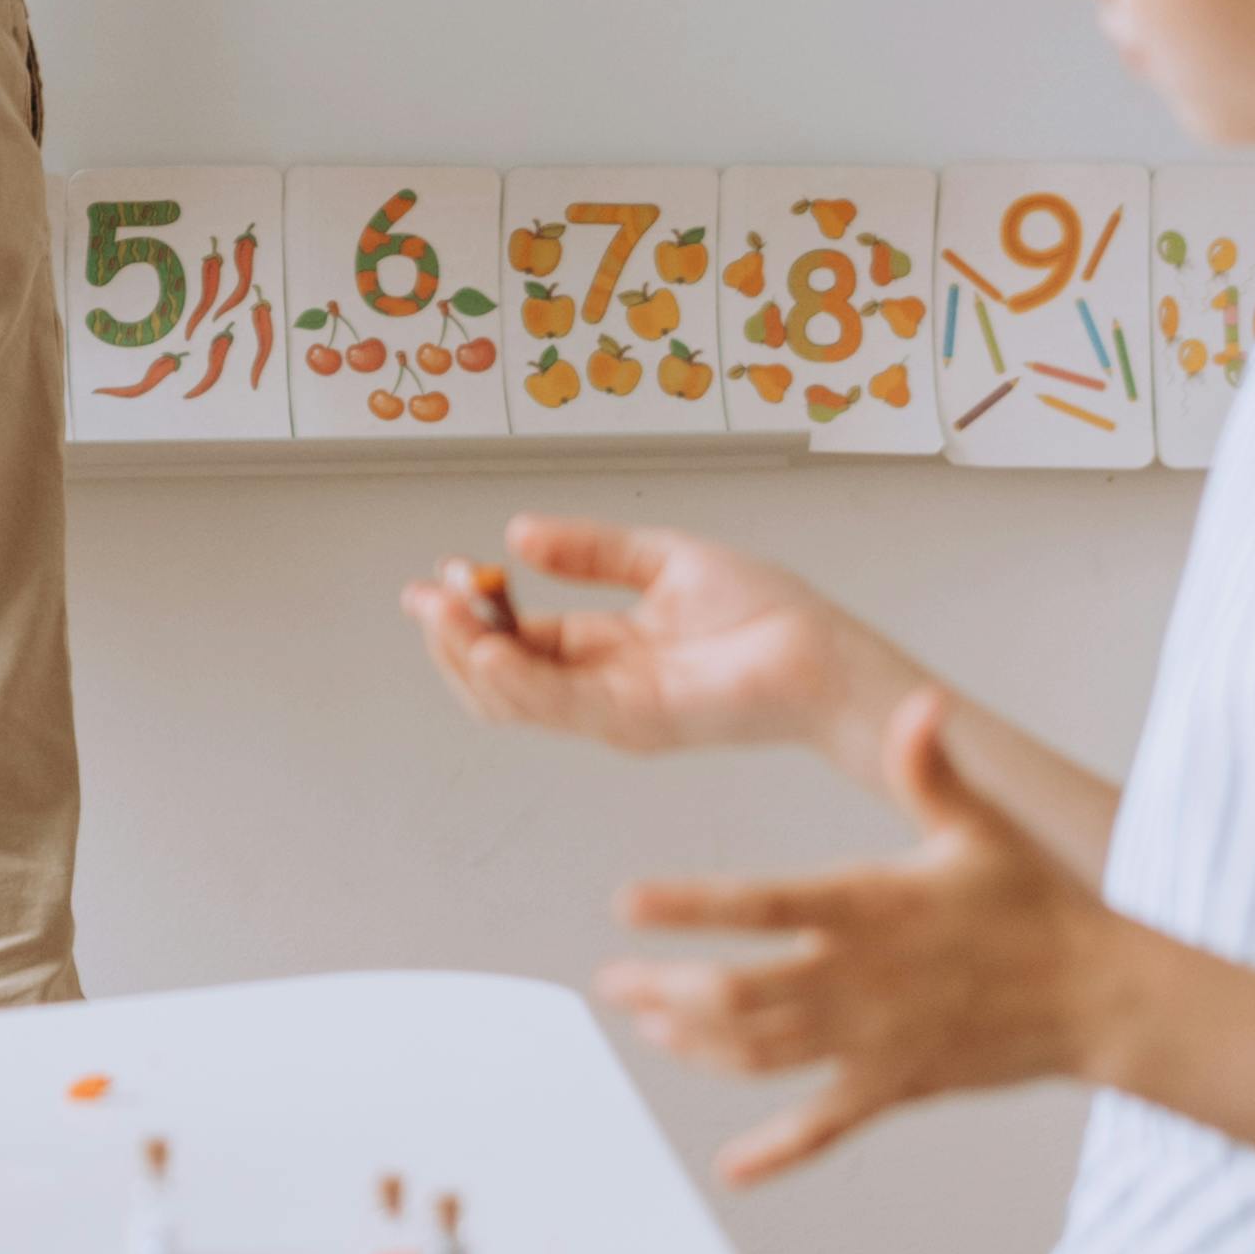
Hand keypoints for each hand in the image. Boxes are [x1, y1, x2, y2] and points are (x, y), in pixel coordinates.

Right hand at [401, 517, 892, 764]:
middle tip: (427, 592)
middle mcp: (599, 686)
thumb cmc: (768, 615)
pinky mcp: (634, 719)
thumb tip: (519, 534)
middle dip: (450, 636)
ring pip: (510, 696)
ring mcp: (612, 709)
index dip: (471, 608)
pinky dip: (512, 678)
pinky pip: (554, 704)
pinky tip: (486, 644)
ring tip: (440, 610)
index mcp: (605, 649)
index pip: (515, 639)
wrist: (826, 652)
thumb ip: (592, 550)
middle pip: (496, 676)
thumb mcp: (661, 559)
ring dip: (464, 655)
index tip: (443, 571)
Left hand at [594, 693, 1132, 1184]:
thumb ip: (930, 768)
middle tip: (612, 984)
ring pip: (763, 1057)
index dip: (689, 906)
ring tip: (649, 1028)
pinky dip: (776, 1153)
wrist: (1103, 996)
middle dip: (665, 991)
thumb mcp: (981, 827)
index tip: (623, 903)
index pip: (760, 905)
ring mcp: (876, 1041)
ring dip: (696, 1048)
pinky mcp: (897, 1087)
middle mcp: (861, 979)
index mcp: (869, 908)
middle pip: (739, 995)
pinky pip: (826, 1129)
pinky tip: (730, 1169)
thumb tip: (919, 701)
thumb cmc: (1037, 903)